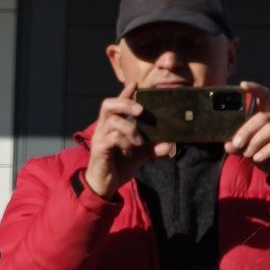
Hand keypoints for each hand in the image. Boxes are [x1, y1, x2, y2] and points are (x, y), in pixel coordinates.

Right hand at [84, 83, 172, 199]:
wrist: (104, 185)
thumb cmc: (118, 166)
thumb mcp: (139, 156)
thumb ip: (152, 149)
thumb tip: (170, 144)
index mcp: (112, 125)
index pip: (116, 104)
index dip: (125, 93)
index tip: (136, 84)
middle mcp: (103, 127)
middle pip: (108, 104)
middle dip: (126, 102)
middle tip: (141, 110)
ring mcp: (99, 137)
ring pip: (112, 121)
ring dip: (129, 128)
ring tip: (140, 140)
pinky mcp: (99, 149)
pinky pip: (111, 139)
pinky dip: (123, 142)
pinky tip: (130, 151)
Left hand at [228, 82, 269, 182]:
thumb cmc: (266, 155)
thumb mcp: (248, 150)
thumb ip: (238, 146)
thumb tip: (227, 145)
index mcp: (269, 115)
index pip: (265, 96)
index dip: (255, 89)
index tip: (242, 85)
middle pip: (263, 117)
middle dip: (246, 130)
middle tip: (237, 144)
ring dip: (255, 142)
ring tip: (248, 154)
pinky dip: (266, 150)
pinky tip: (257, 158)